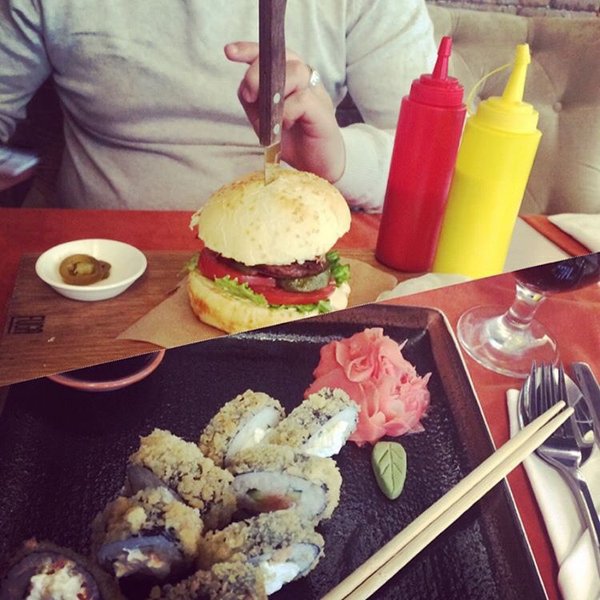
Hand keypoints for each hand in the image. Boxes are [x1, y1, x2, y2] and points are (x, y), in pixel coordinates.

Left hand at [225, 42, 344, 183]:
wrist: (320, 168)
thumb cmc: (296, 143)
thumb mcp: (267, 122)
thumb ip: (256, 103)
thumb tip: (246, 89)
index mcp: (293, 80)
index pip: (274, 55)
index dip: (251, 50)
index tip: (230, 52)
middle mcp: (307, 82)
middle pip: (284, 57)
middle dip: (258, 71)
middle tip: (249, 95)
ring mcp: (317, 94)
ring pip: (296, 71)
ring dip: (275, 90)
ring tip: (271, 116)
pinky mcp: (323, 111)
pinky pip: (302, 99)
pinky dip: (287, 112)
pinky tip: (285, 125)